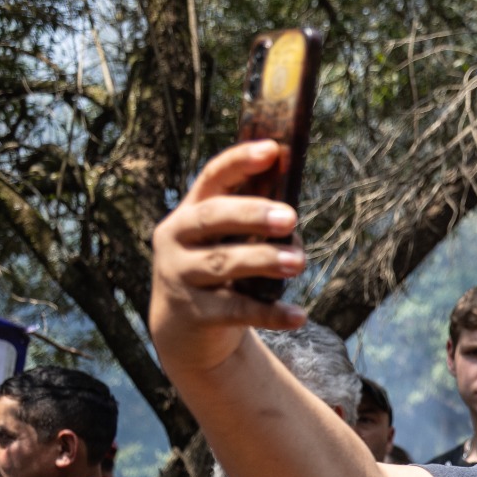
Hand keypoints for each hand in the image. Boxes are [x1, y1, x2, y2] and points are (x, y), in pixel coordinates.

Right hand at [148, 140, 307, 372]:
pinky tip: (298, 315)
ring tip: (298, 262)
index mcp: (192, 210)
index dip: (240, 161)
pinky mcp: (194, 312)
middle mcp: (178, 237)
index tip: (272, 149)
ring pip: (223, 262)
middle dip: (252, 214)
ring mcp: (180, 275)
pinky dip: (269, 313)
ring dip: (263, 261)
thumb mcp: (228, 241)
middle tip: (290, 217)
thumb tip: (293, 228)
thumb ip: (255, 227)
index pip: (213, 177)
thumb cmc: (220, 269)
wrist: (184, 326)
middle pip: (212, 217)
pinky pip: (236, 310)